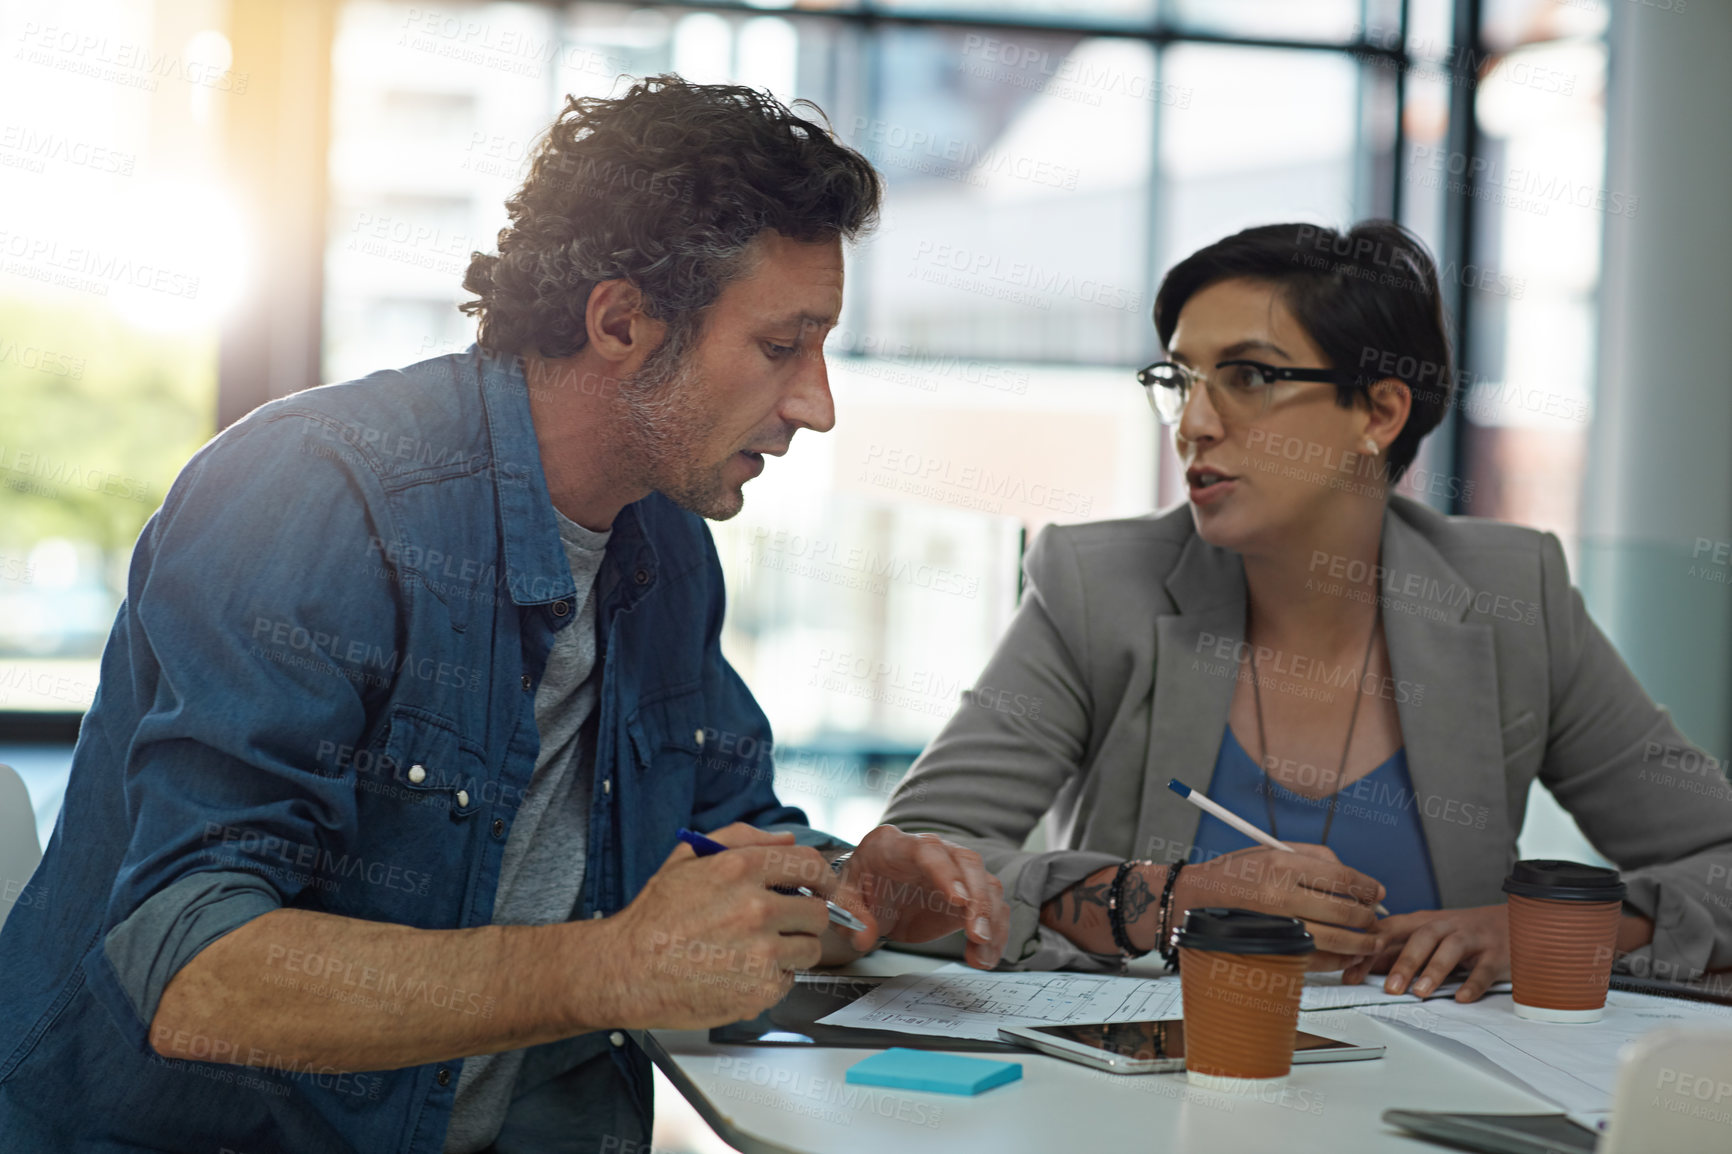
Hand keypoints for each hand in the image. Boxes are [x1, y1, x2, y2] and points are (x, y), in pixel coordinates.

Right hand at [600, 823, 837, 1028]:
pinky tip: (742, 973)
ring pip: (810, 949)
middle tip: (781, 925)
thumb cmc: (653, 918)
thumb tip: (784, 841)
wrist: (625, 970)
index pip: (811, 864)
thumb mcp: (687, 858)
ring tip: (756, 951)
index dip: (822, 877)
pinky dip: (772, 980)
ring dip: (791, 950)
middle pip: (817, 912)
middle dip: (804, 917)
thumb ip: (740, 839)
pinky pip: (789, 981)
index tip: (820, 888)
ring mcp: (760, 952)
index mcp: (741, 869)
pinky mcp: (759, 990)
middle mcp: (756, 908)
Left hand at [832, 826, 1009, 969]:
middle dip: (978, 899)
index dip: (945, 873)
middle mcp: (932, 850)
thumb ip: (852, 916)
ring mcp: (954, 870)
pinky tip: (985, 956)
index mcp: (895, 845)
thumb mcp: (845, 899)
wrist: (874, 888)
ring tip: (982, 952)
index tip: (959, 901)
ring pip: (987, 884)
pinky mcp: (968, 893)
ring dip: (991, 920)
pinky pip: (991, 908)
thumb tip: (864, 937)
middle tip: (977, 934)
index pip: (927, 850)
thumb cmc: (862, 885)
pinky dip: (994, 933)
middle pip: (967, 863)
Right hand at [1173, 843, 1383, 970]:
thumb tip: (1356, 879)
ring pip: (1334, 939)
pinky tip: (1348, 956)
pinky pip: (1315, 959)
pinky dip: (1338, 960)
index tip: (1377, 892)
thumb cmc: (1238, 871)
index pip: (1341, 878)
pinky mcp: (1273, 948)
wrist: (1198, 898)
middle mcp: (1281, 896)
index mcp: (1284, 866)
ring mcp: (1277, 926)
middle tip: (1375, 917)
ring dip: (1361, 943)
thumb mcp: (1274, 849)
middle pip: (1343, 911)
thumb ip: (1317, 857)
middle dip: (1368, 917)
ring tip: (1373, 941)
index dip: (1367, 886)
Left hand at [1342, 904, 1508, 1001]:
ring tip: (1420, 992)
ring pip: (1450, 948)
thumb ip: (1398, 951)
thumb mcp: (1428, 937)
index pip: (1391, 931)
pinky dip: (1473, 984)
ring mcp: (1472, 937)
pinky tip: (1462, 997)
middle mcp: (1446, 925)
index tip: (1352, 972)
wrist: (1513, 920)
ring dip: (1434, 970)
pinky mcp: (1496, 953)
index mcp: (1423, 921)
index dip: (1370, 950)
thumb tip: (1361, 966)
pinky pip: (1484, 968)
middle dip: (1403, 963)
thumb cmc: (1462, 932)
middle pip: (1421, 937)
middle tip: (1390, 988)